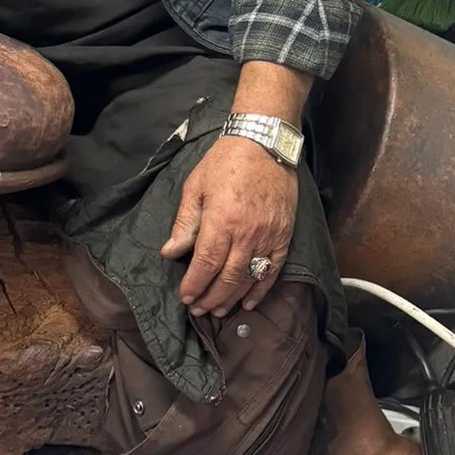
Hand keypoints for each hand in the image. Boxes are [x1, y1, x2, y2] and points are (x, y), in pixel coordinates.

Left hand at [160, 136, 297, 317]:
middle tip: (198, 309)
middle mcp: (246, 233)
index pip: (205, 265)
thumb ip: (185, 223)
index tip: (185, 297)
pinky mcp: (283, 235)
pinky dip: (261, 289)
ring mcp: (267, 236)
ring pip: (249, 278)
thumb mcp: (195, 186)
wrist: (264, 143)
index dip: (194, 285)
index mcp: (221, 220)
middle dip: (210, 298)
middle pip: (227, 278)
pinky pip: (272, 270)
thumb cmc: (225, 162)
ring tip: (218, 310)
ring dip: (232, 298)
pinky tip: (249, 301)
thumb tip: (170, 252)